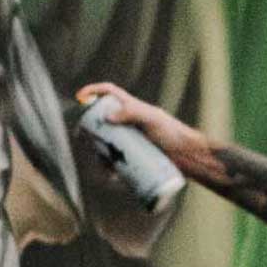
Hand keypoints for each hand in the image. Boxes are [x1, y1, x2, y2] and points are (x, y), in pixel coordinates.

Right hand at [76, 82, 199, 159]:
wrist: (187, 157)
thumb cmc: (172, 133)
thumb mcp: (151, 119)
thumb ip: (131, 113)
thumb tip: (106, 117)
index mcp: (131, 108)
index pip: (109, 93)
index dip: (94, 91)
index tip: (79, 97)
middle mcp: (128, 122)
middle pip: (101, 121)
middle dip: (90, 129)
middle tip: (85, 139)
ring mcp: (129, 139)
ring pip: (105, 143)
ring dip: (99, 153)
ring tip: (103, 164)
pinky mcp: (132, 155)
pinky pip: (114, 159)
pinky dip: (109, 167)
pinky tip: (111, 174)